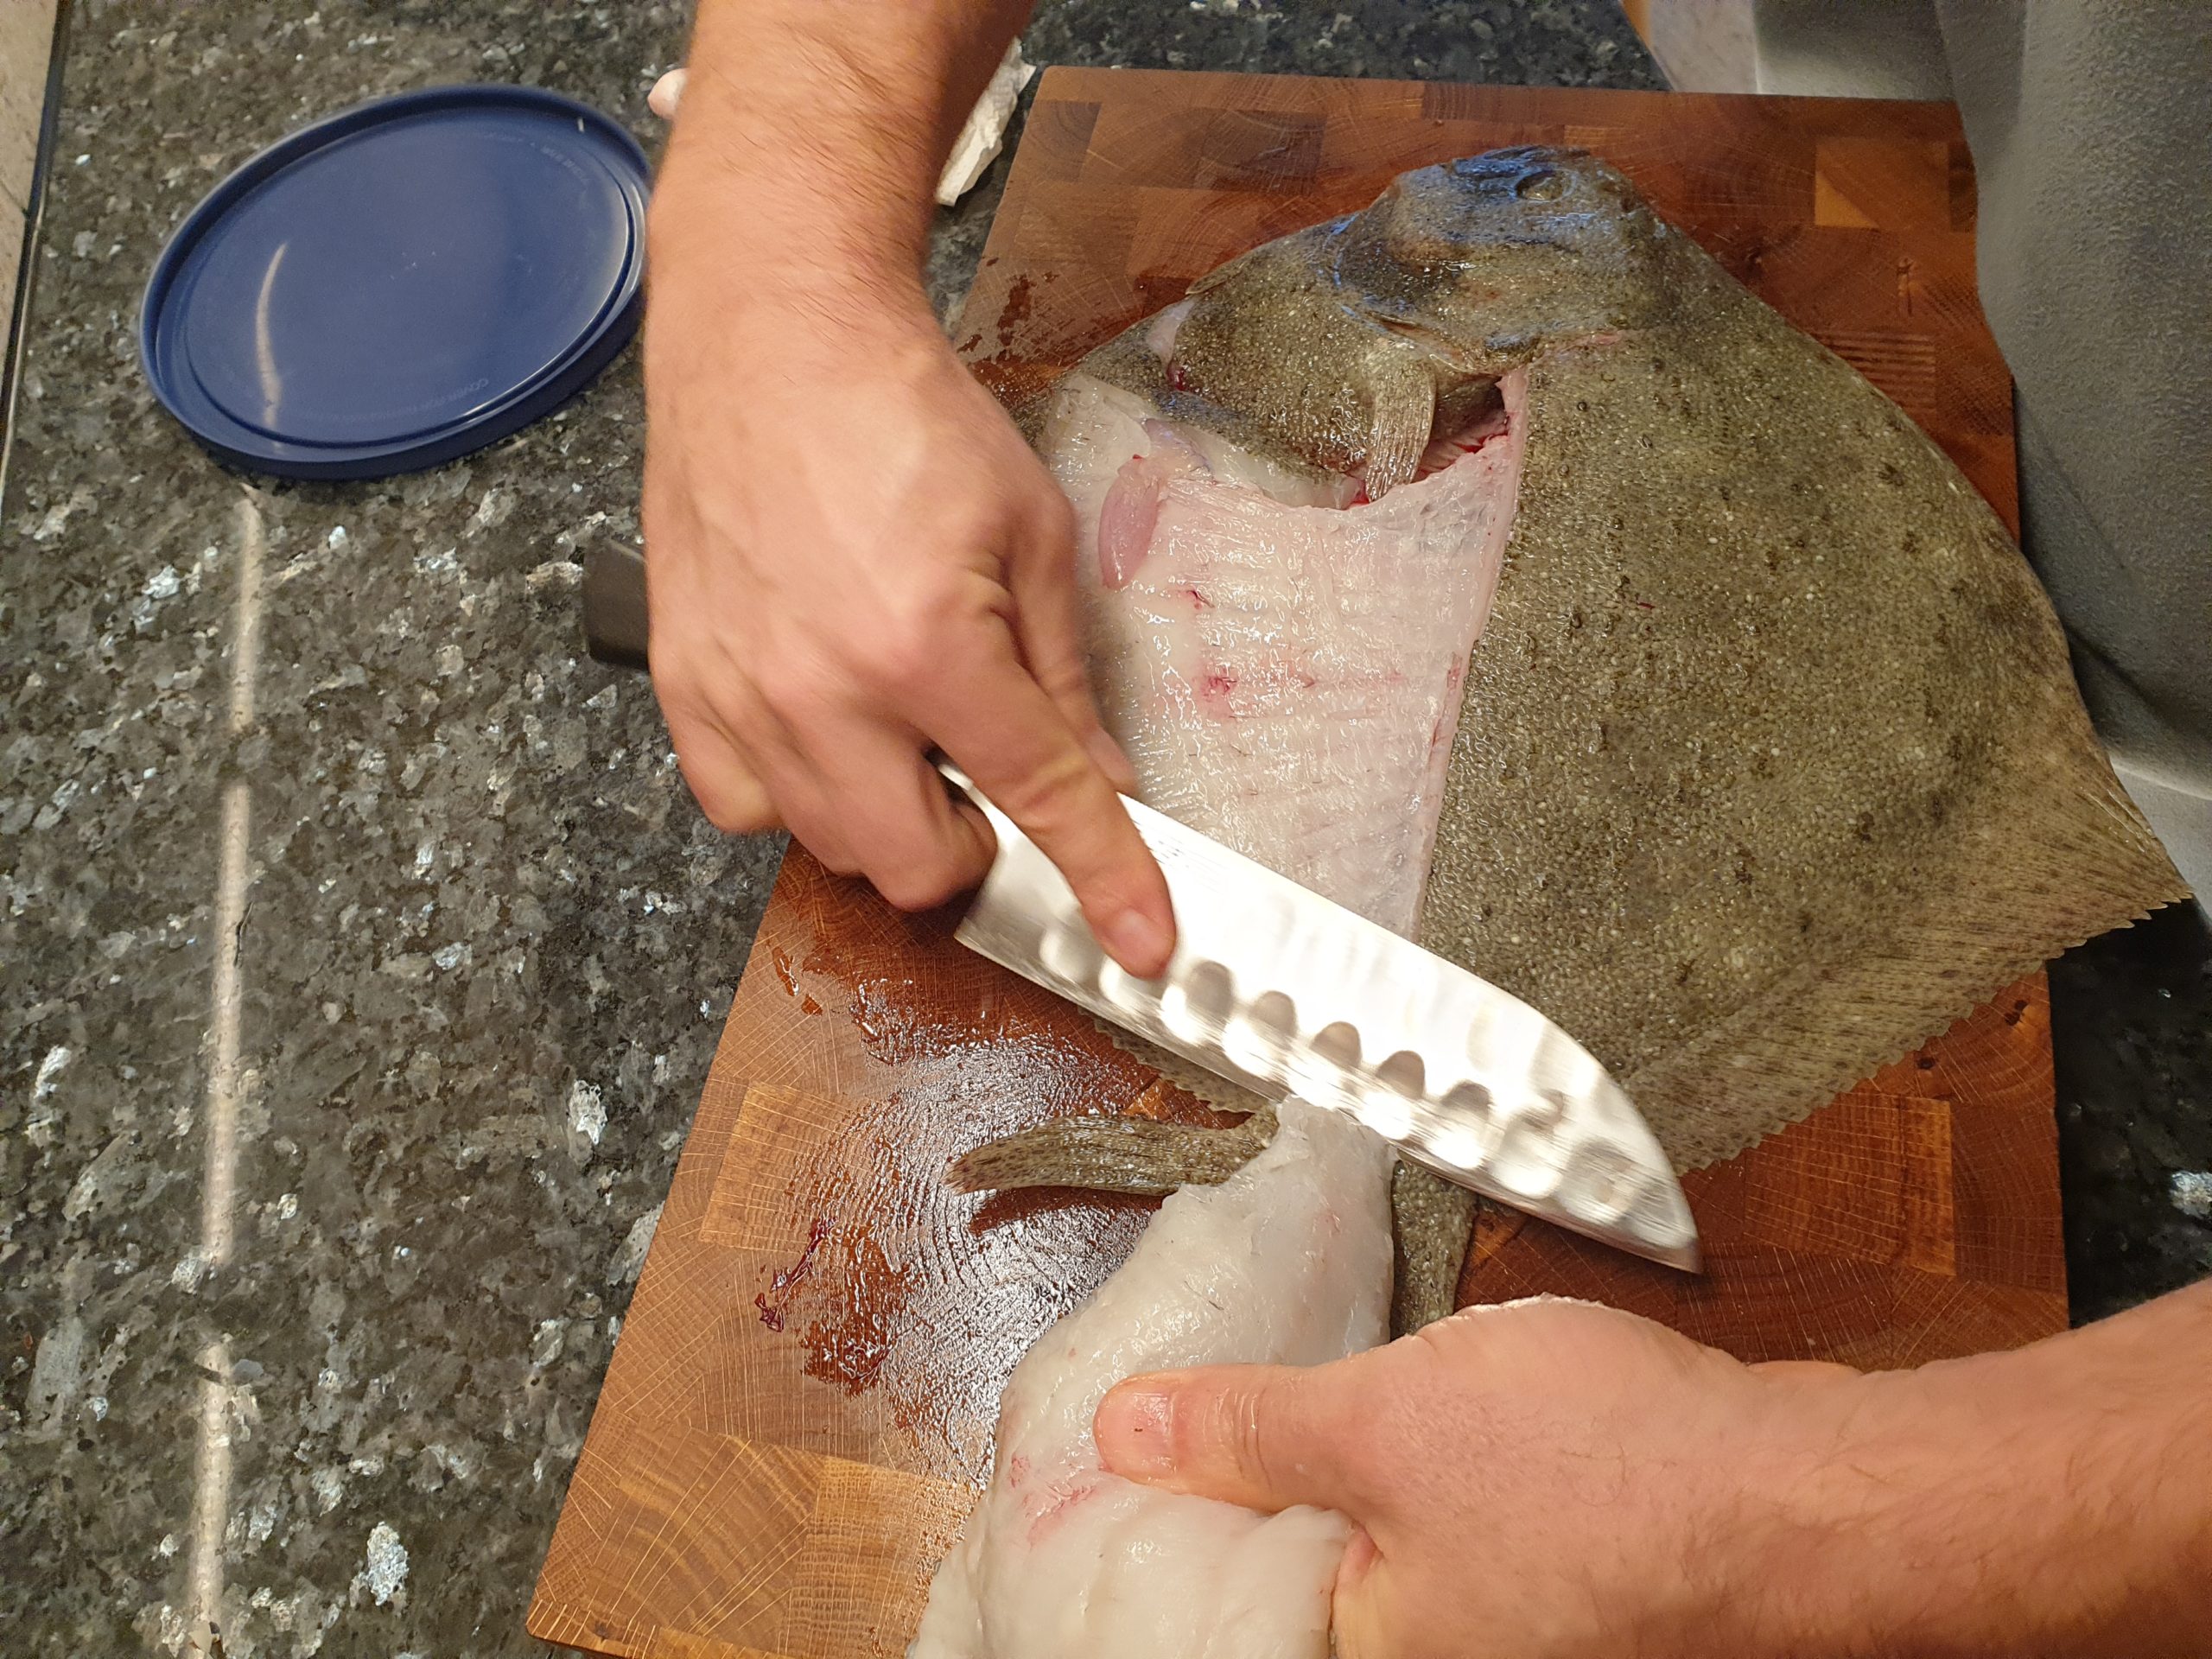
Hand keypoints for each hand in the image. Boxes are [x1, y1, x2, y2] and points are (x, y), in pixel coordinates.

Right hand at [640, 238, 1175, 973]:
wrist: (772, 339)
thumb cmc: (906, 416)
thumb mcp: (1031, 533)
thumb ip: (1064, 676)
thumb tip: (1100, 781)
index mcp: (929, 646)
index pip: (1036, 798)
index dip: (1103, 878)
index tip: (1140, 944)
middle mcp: (822, 690)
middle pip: (913, 866)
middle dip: (972, 847)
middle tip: (984, 779)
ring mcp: (738, 694)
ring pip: (827, 848)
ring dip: (886, 816)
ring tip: (901, 732)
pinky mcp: (681, 683)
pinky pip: (739, 808)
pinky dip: (793, 795)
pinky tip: (823, 729)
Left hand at [1095, 1297, 1864, 1657]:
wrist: (1801, 1488)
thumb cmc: (1607, 1475)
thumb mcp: (1385, 1422)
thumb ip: (1247, 1430)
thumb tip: (1125, 1432)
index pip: (1216, 1609)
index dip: (1164, 1518)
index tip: (1120, 1444)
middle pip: (1288, 1577)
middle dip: (1238, 1484)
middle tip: (1188, 1393)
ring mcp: (1501, 1628)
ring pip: (1368, 1543)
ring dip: (1325, 1464)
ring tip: (1275, 1382)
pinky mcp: (1556, 1579)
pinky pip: (1440, 1524)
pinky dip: (1407, 1463)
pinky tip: (1397, 1396)